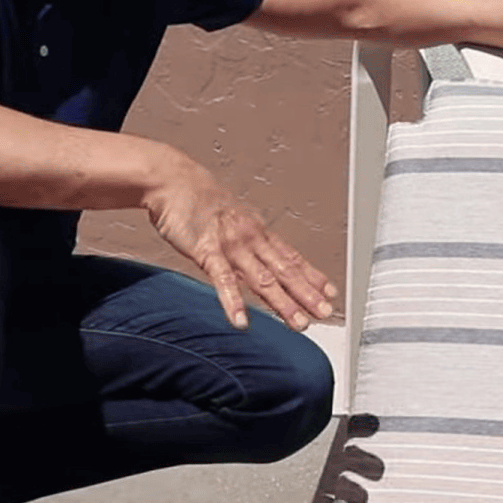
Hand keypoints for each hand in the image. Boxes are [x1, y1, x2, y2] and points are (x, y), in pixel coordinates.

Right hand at [143, 159, 336, 330]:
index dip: (312, 276)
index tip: (330, 292)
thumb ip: (247, 243)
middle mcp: (251, 240)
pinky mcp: (206, 250)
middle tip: (325, 312)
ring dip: (282, 303)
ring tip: (298, 323)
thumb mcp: (233, 220)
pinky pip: (223, 280)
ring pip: (262, 279)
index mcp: (258, 233)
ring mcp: (231, 246)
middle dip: (307, 294)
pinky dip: (233, 302)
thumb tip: (260, 258)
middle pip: (284, 271)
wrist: (172, 180)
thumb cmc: (200, 201)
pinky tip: (242, 321)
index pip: (291, 258)